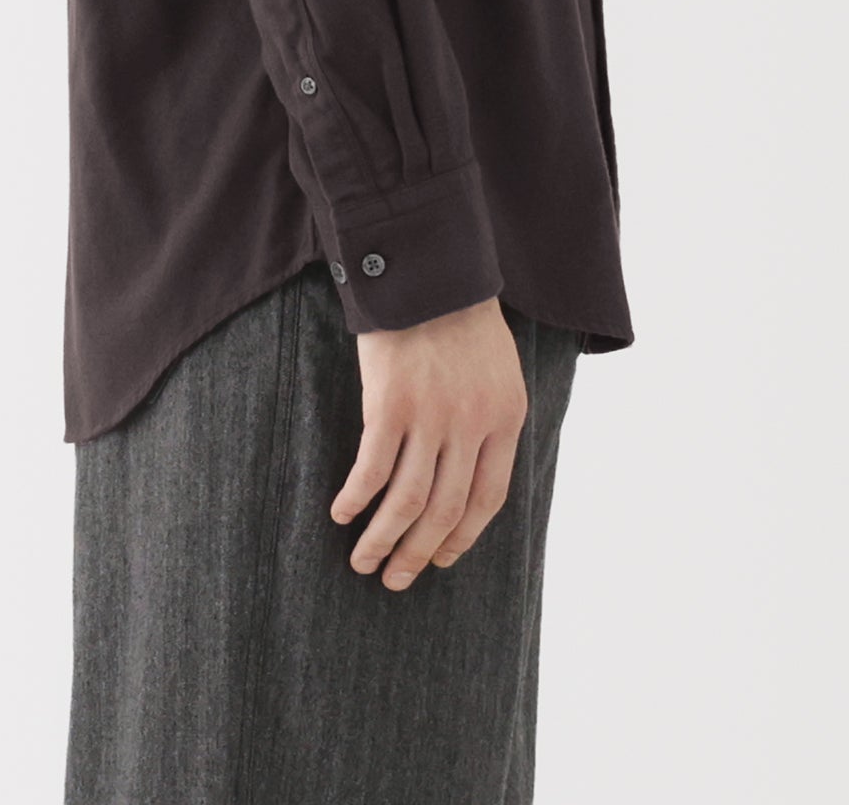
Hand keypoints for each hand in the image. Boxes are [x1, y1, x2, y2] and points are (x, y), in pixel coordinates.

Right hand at [330, 295, 526, 589]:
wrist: (428, 268)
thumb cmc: (460, 317)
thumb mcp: (497, 370)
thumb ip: (488, 420)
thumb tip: (465, 477)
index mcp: (505, 418)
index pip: (487, 499)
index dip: (461, 537)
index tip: (439, 559)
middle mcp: (472, 424)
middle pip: (445, 510)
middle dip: (418, 553)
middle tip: (395, 579)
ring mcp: (431, 416)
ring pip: (407, 501)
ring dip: (383, 538)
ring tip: (363, 562)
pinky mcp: (389, 403)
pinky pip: (372, 468)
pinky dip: (356, 498)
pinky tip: (342, 514)